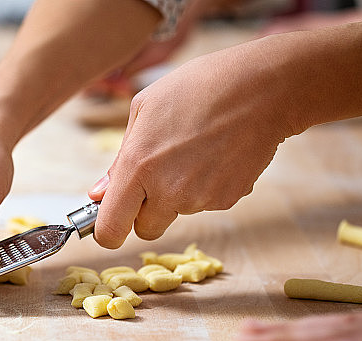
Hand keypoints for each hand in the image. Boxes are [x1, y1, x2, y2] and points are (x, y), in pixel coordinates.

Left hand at [88, 39, 294, 247]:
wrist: (262, 88)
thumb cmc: (198, 87)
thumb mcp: (144, 109)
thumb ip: (118, 160)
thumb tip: (99, 194)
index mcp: (138, 167)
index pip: (111, 229)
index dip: (107, 232)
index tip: (110, 225)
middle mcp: (167, 190)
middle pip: (146, 230)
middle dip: (145, 213)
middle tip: (156, 178)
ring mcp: (200, 199)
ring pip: (177, 213)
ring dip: (178, 194)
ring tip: (193, 151)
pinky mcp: (227, 200)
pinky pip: (205, 203)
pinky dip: (205, 187)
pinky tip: (215, 155)